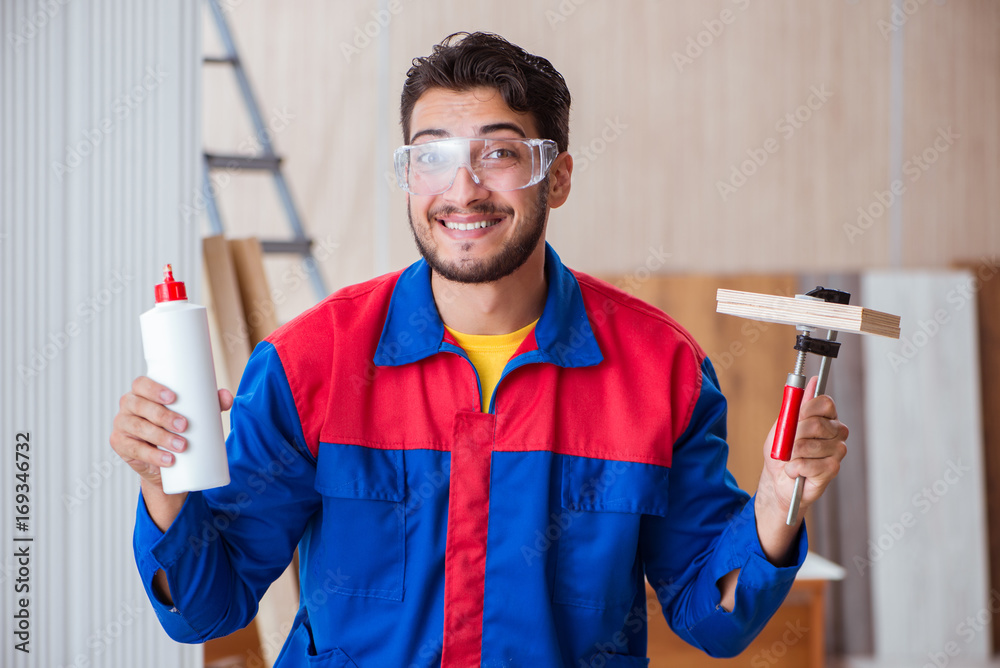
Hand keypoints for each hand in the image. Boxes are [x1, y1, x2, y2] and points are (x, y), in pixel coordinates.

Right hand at [109, 376, 233, 489]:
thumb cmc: (178, 427)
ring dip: (160, 437)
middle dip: (163, 415)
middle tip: (184, 426)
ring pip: (137, 427)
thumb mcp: (194, 414)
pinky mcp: (121, 445)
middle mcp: (129, 406)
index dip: (154, 389)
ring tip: (182, 445)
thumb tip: (227, 396)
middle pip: (139, 406)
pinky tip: (168, 460)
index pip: (141, 384)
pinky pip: (134, 449)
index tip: (173, 398)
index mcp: (142, 392)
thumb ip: (210, 403)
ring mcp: (122, 425)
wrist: (168, 462)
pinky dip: (153, 456)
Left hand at [754, 376, 848, 560]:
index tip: (794, 416)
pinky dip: (796, 468)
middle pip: (818, 424)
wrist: (778, 480)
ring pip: (813, 446)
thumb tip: (811, 382)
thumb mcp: (783, 425)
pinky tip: (795, 471)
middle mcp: (836, 432)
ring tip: (790, 459)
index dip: (807, 408)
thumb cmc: (781, 451)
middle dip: (795, 434)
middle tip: (787, 444)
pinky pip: (812, 464)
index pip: (825, 403)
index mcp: (825, 417)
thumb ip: (797, 405)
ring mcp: (837, 450)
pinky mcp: (833, 469)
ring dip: (793, 454)